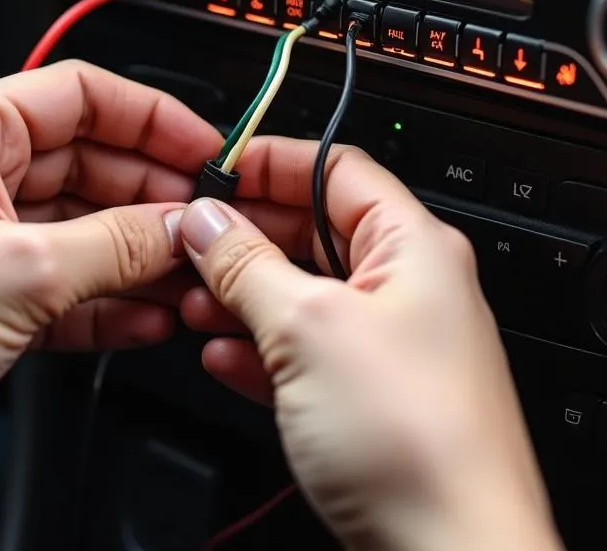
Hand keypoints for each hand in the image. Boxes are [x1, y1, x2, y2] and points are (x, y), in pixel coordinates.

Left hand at [0, 60, 220, 517]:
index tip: (205, 150)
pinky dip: (108, 300)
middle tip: (207, 225)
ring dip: (139, 254)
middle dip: (153, 196)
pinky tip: (146, 316)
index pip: (82, 95)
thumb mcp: (20, 270)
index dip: (152, 119)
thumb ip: (118, 243)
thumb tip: (184, 226)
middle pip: (90, 163)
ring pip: (84, 228)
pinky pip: (65, 285)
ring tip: (189, 275)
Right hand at [178, 140, 561, 550]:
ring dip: (245, 295)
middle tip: (190, 244)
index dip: (273, 164)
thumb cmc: (416, 441)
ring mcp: (392, 345)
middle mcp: (410, 287)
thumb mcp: (308, 329)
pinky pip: (309, 354)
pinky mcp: (374, 400)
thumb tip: (209, 221)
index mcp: (413, 246)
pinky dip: (263, 351)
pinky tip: (224, 359)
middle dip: (248, 236)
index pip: (337, 170)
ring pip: (306, 295)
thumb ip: (248, 266)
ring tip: (192, 303)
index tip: (216, 172)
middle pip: (316, 232)